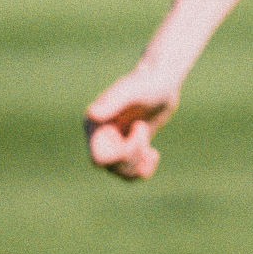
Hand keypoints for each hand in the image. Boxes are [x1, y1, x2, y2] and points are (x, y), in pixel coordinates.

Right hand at [84, 64, 181, 180]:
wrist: (161, 81)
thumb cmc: (145, 82)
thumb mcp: (130, 91)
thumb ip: (111, 102)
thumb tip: (91, 114)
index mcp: (94, 126)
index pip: (99, 158)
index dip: (122, 154)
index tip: (140, 130)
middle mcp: (100, 136)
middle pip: (111, 168)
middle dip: (133, 157)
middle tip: (143, 130)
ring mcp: (115, 143)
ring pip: (121, 173)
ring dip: (139, 165)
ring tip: (149, 147)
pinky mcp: (130, 146)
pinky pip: (131, 171)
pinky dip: (144, 169)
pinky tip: (153, 154)